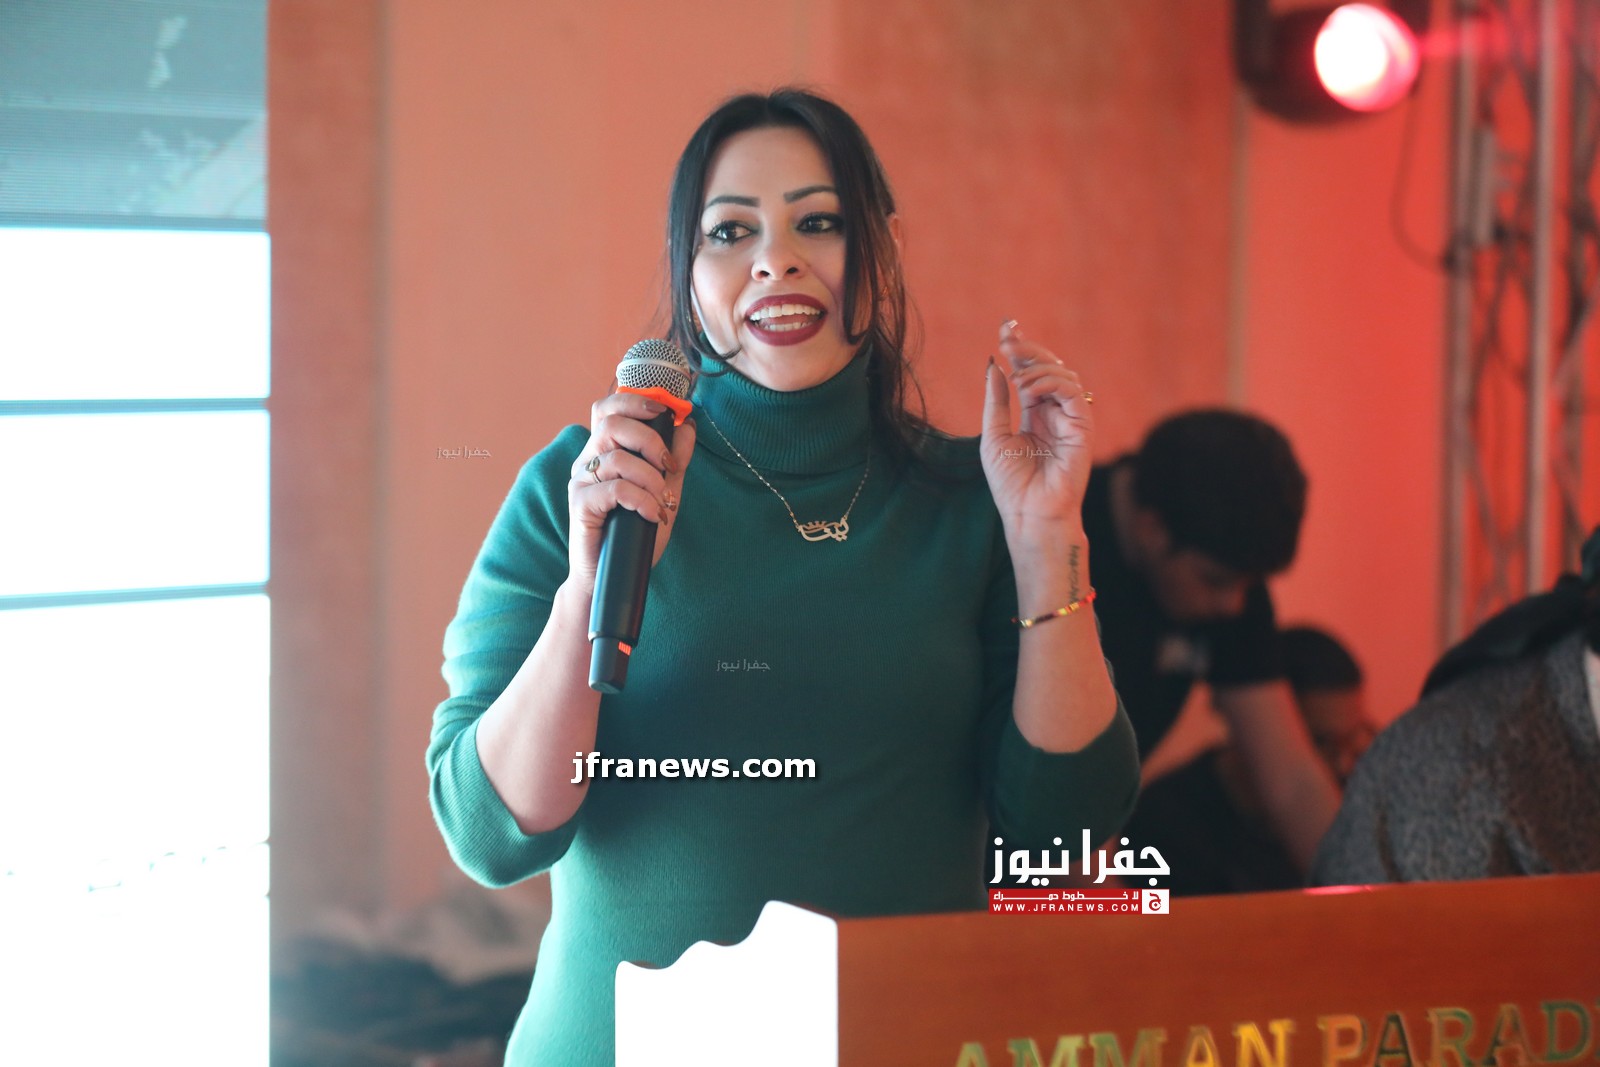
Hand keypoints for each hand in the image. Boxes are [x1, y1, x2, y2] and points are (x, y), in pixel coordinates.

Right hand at [567, 390, 696, 594]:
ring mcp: (580, 482)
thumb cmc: (634, 532)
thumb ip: (674, 459)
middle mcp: (588, 461)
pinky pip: (614, 489)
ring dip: (650, 478)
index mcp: (604, 451)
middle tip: (669, 465)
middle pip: (610, 424)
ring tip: (662, 500)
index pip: (608, 409)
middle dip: (649, 439)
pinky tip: (652, 514)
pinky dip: (641, 499)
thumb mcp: (664, 491)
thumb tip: (687, 425)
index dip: (634, 401)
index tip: (663, 412)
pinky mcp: (579, 505)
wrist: (612, 575)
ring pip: (616, 458)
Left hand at [979, 320, 1093, 535]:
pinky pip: (1071, 391)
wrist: (1029, 513)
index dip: (1020, 350)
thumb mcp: (994, 435)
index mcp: (1035, 415)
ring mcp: (1070, 419)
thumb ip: (996, 400)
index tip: (1005, 329)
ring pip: (1064, 374)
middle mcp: (1054, 413)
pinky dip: (1050, 382)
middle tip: (1007, 337)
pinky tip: (1028, 387)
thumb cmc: (1011, 484)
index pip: (1030, 373)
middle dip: (1028, 348)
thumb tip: (994, 364)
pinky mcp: (1082, 426)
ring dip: (1037, 366)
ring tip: (1015, 377)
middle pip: (1048, 368)